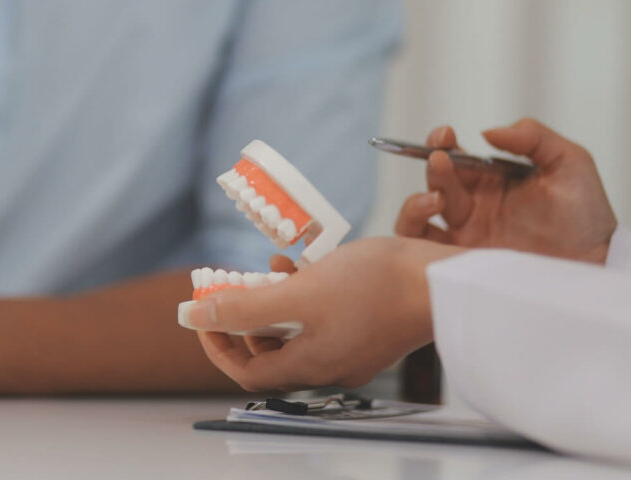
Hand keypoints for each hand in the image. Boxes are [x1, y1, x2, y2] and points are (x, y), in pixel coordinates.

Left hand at [186, 238, 462, 391]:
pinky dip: (305, 294)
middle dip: (245, 317)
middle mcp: (329, 365)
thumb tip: (192, 317)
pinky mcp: (369, 328)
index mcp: (310, 365)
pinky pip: (322, 318)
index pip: (247, 371)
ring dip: (275, 301)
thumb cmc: (375, 287)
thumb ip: (244, 308)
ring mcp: (352, 349)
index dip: (217, 345)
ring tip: (272, 268)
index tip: (203, 314)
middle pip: (269, 352)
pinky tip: (306, 264)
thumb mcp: (298, 294)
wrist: (442, 281)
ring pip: (296, 331)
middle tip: (234, 286)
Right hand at [396, 119, 617, 264]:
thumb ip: (533, 137)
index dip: (441, 142)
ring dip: (416, 203)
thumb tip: (487, 132)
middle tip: (441, 161)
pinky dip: (415, 239)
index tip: (444, 135)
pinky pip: (424, 251)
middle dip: (433, 167)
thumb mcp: (568, 163)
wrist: (595, 265)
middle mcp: (472, 206)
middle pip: (435, 181)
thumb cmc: (586, 216)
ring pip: (417, 216)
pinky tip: (433, 230)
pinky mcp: (460, 264)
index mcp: (490, 180)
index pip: (454, 156)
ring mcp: (464, 235)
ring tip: (436, 200)